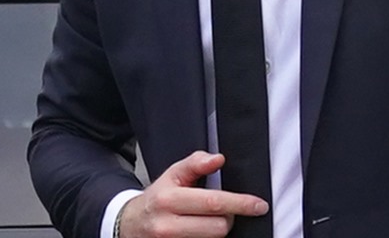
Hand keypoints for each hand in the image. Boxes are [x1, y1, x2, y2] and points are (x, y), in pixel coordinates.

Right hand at [118, 151, 267, 237]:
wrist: (130, 225)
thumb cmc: (157, 199)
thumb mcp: (171, 176)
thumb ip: (194, 164)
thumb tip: (217, 159)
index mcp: (168, 199)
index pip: (213, 203)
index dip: (240, 203)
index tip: (259, 205)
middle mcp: (168, 225)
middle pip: (219, 226)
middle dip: (228, 218)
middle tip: (223, 212)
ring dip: (218, 230)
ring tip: (208, 222)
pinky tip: (202, 232)